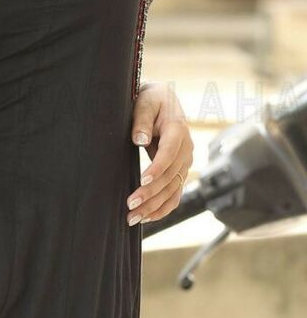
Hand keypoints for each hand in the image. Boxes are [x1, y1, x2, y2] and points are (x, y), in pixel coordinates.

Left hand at [125, 82, 193, 225]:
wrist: (162, 101)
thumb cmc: (151, 100)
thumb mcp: (145, 101)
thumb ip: (141, 118)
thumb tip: (139, 139)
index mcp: (178, 129)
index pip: (170, 152)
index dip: (157, 168)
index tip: (143, 180)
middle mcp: (186, 148)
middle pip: (170, 176)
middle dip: (150, 193)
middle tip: (130, 205)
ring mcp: (185, 162)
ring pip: (173, 189)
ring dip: (154, 206)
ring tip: (133, 218)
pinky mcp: (179, 171)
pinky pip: (175, 194)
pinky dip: (163, 208)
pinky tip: (147, 218)